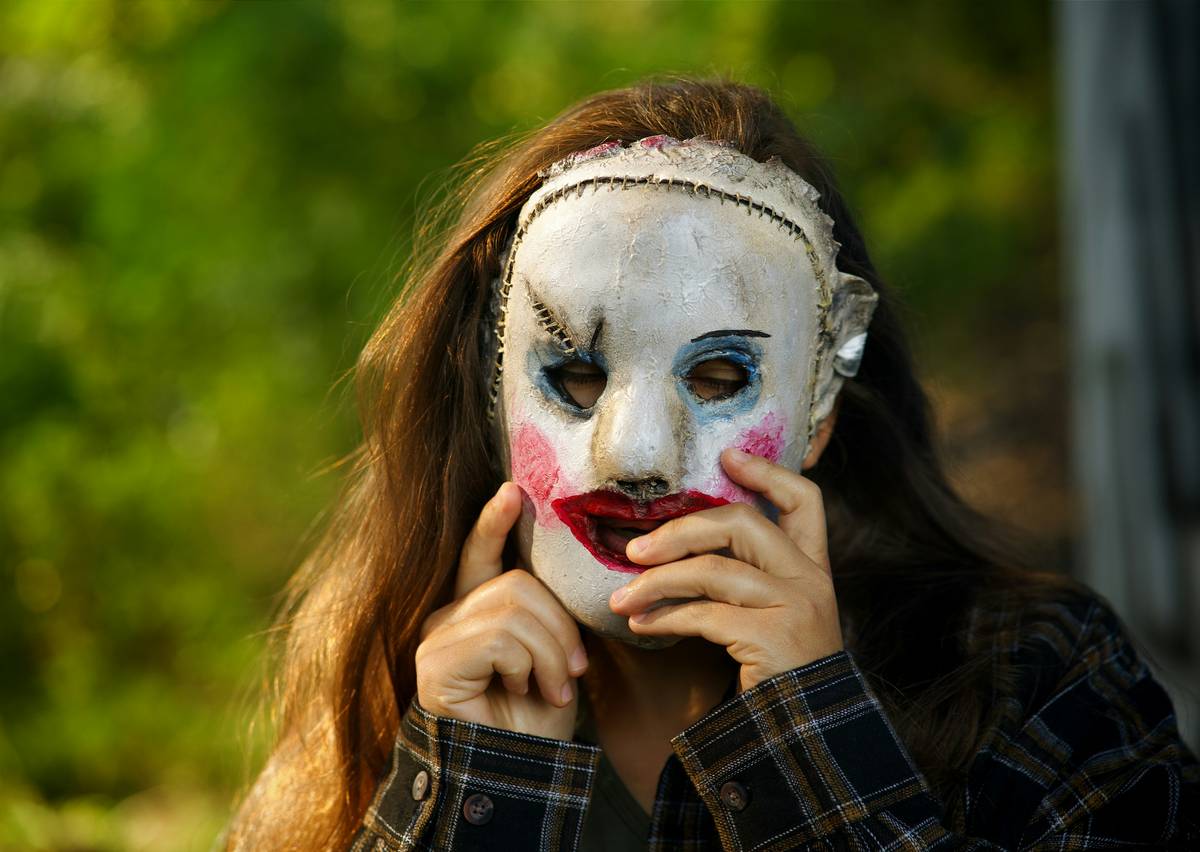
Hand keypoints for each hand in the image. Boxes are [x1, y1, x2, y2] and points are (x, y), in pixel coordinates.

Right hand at [416, 482, 586, 739]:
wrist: (523, 772)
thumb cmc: (538, 717)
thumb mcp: (552, 650)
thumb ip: (546, 608)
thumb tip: (563, 560)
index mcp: (477, 610)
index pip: (481, 555)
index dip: (494, 523)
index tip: (512, 491)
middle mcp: (448, 617)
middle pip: (518, 583)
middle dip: (560, 627)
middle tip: (571, 672)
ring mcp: (436, 638)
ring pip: (514, 608)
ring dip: (550, 652)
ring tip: (553, 688)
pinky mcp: (434, 663)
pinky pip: (499, 637)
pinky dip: (528, 665)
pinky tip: (524, 691)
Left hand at [608, 448, 842, 691]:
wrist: (804, 734)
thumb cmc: (774, 672)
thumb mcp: (769, 615)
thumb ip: (741, 578)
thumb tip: (668, 544)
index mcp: (813, 567)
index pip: (805, 500)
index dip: (768, 473)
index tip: (727, 456)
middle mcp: (811, 579)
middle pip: (743, 523)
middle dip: (680, 530)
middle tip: (634, 548)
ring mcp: (798, 605)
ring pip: (714, 570)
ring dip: (657, 582)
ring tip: (621, 597)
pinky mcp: (776, 636)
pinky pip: (706, 614)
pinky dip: (665, 617)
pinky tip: (641, 624)